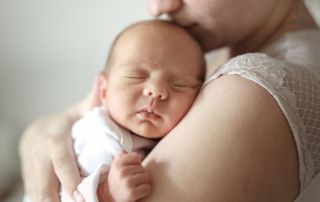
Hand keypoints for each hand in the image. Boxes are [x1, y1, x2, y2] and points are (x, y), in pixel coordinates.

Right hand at [19, 73, 102, 201]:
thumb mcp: (76, 112)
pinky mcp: (29, 180)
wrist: (34, 133)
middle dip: (60, 198)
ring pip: (38, 193)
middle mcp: (39, 155)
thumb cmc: (63, 125)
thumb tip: (103, 77)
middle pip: (45, 183)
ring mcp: (31, 169)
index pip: (60, 159)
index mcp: (53, 138)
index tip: (80, 193)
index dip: (69, 177)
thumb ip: (92, 100)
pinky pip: (37, 196)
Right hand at [108, 151, 151, 201]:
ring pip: (146, 177)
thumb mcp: (115, 166)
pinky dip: (145, 190)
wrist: (110, 198)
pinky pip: (147, 188)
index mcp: (117, 163)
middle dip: (139, 174)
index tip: (131, 169)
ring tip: (135, 185)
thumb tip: (124, 150)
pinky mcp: (132, 193)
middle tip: (132, 180)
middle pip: (142, 168)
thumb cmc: (116, 180)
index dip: (136, 163)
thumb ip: (120, 155)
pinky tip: (138, 192)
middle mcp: (122, 172)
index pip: (136, 156)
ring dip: (143, 182)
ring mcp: (127, 182)